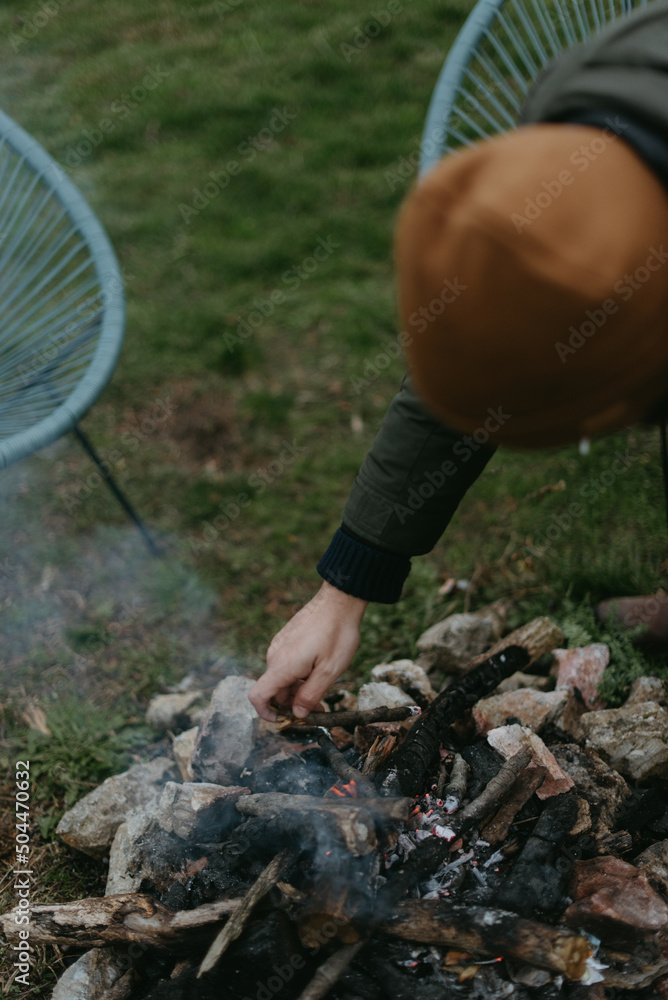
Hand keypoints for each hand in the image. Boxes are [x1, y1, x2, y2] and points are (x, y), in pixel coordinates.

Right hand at [248, 581, 367, 720]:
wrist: (339, 601)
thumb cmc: (337, 634)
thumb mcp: (329, 671)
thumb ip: (310, 695)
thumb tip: (297, 714)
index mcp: (282, 666)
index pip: (257, 696)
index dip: (265, 713)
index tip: (283, 720)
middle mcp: (275, 655)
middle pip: (274, 689)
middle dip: (292, 704)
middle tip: (319, 709)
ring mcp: (280, 645)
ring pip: (282, 676)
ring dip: (297, 689)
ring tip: (323, 691)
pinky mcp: (287, 638)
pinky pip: (287, 663)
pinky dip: (298, 674)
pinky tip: (318, 671)